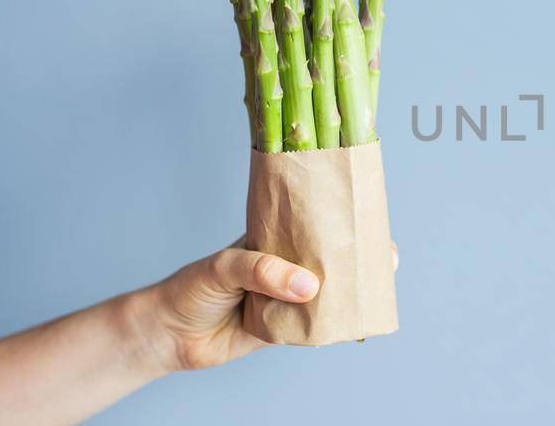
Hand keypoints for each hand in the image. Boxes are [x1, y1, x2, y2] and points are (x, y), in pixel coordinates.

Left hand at [126, 240, 397, 372]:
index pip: (310, 227)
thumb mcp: (224, 267)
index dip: (339, 222)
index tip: (369, 219)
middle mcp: (281, 269)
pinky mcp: (283, 330)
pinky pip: (314, 326)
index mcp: (270, 242)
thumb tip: (309, 285)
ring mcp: (284, 299)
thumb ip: (263, 270)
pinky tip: (353, 318)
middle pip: (326, 260)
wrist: (168, 335)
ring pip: (325, 293)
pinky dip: (333, 323)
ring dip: (349, 291)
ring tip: (377, 284)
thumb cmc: (190, 288)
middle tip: (385, 256)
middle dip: (356, 257)